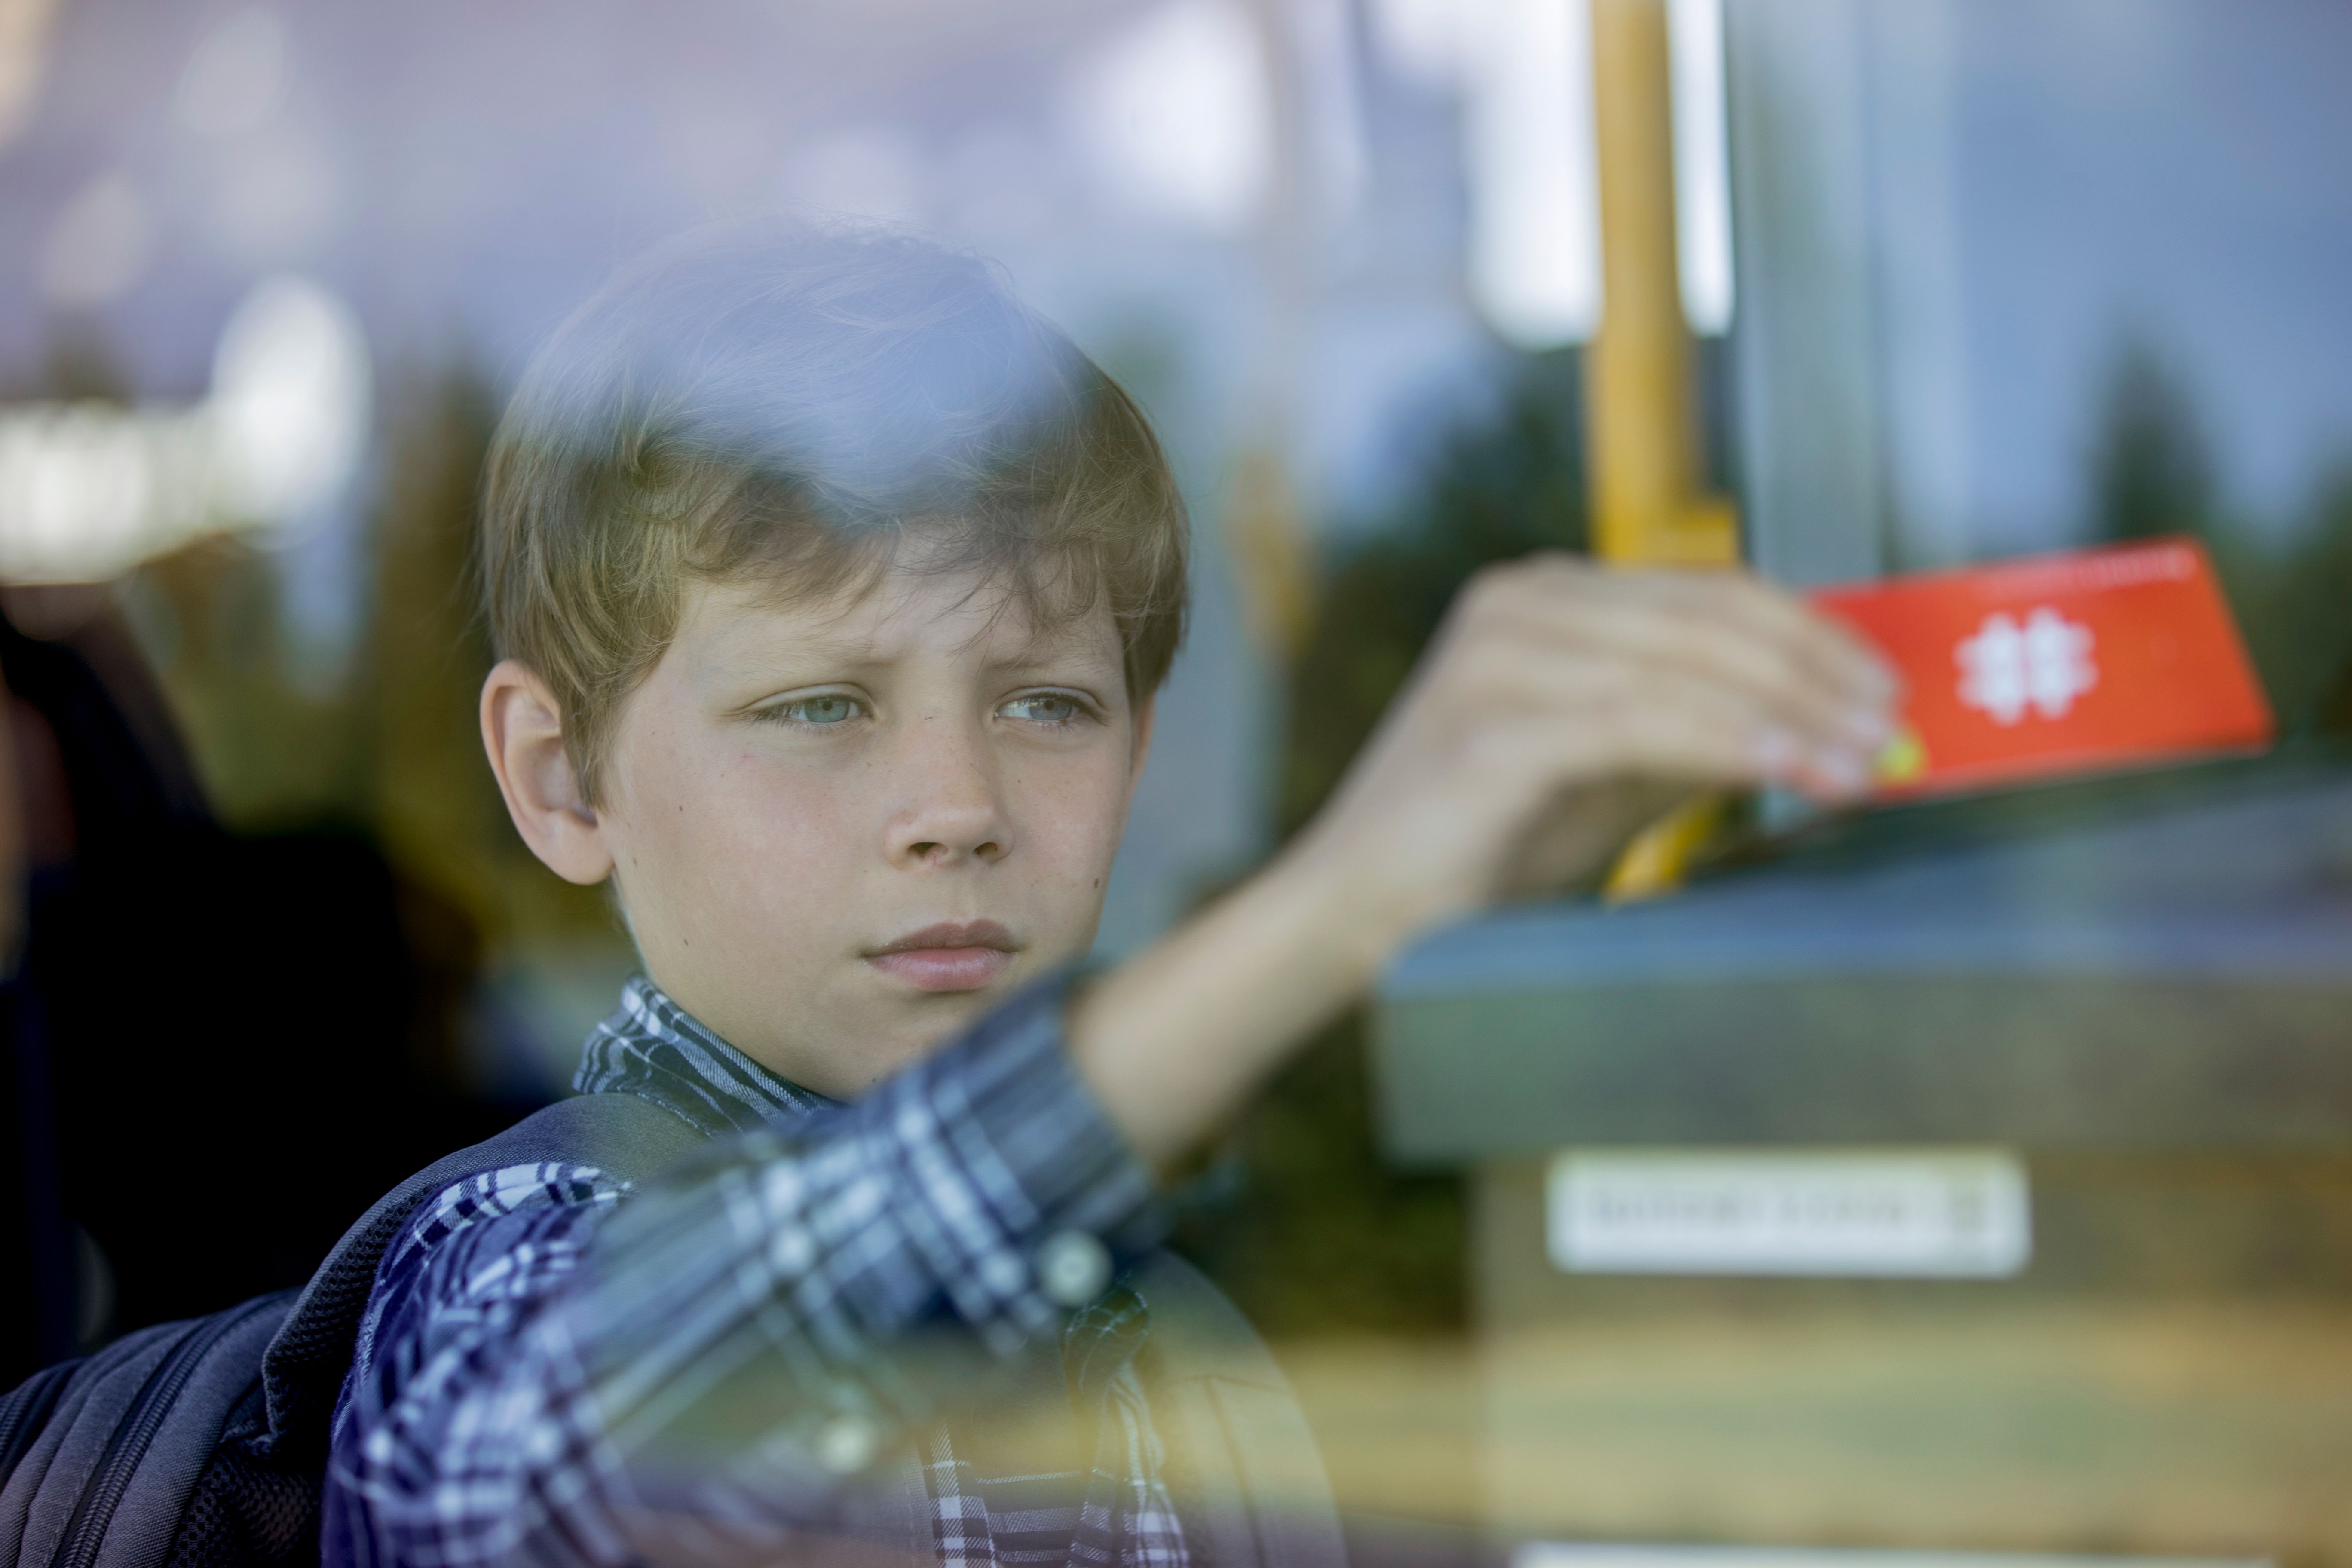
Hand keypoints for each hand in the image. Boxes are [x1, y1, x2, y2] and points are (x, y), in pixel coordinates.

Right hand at [1293, 554, 1896, 949]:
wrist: (1365, 909)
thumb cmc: (1487, 843)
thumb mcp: (1614, 769)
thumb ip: (1700, 730)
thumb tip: (1828, 722)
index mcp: (1545, 595)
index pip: (1710, 592)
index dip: (1812, 634)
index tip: (1887, 687)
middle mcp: (1518, 605)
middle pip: (1707, 617)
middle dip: (1816, 674)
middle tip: (1894, 729)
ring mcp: (1497, 657)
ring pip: (1682, 664)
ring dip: (1789, 714)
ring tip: (1862, 762)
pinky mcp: (1490, 726)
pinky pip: (1636, 720)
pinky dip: (1724, 741)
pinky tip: (1786, 767)